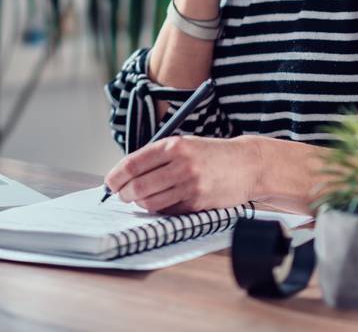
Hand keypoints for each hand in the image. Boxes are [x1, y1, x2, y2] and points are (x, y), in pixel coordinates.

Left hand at [104, 135, 262, 213]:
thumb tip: (126, 174)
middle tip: (122, 194)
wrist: (248, 164)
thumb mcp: (184, 145)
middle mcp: (181, 165)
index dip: (116, 176)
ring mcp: (191, 186)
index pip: (134, 164)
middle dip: (124, 193)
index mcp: (174, 146)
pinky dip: (159, 209)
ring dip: (140, 203)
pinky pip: (168, 211)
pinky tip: (161, 202)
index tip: (109, 183)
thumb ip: (157, 156)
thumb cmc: (211, 154)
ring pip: (151, 201)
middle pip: (139, 186)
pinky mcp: (198, 204)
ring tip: (140, 198)